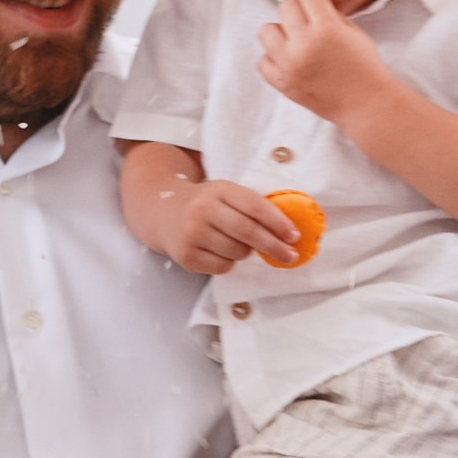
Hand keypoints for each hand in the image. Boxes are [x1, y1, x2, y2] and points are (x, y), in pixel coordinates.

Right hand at [165, 179, 300, 274]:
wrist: (163, 212)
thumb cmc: (205, 204)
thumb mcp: (225, 194)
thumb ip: (252, 206)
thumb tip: (287, 232)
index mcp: (218, 190)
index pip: (255, 207)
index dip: (279, 223)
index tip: (294, 236)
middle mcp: (202, 210)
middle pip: (248, 232)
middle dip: (274, 246)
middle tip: (289, 255)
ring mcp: (192, 234)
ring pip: (237, 252)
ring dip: (246, 252)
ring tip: (237, 244)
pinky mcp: (186, 256)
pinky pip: (222, 267)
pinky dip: (228, 262)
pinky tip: (219, 251)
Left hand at [255, 0, 396, 123]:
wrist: (366, 103)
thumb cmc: (364, 66)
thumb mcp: (353, 31)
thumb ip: (328, 12)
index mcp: (327, 28)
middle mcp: (304, 45)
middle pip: (284, 8)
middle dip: (296, 11)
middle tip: (307, 22)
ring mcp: (290, 65)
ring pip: (266, 31)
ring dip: (280, 32)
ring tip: (295, 41)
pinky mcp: (282, 83)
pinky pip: (262, 60)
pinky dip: (273, 57)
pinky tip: (290, 59)